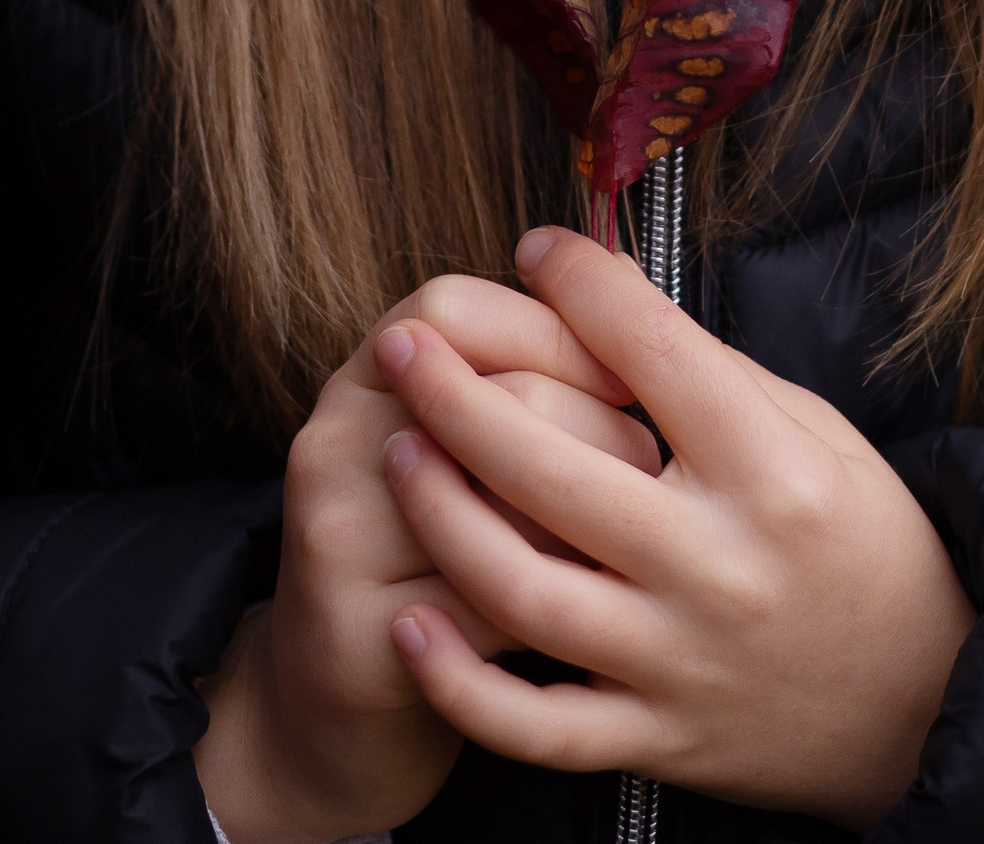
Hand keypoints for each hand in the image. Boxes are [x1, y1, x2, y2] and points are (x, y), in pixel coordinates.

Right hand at [194, 274, 659, 843]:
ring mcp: (338, 543)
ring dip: (590, 522)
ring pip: (503, 505)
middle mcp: (334, 443)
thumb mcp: (461, 436)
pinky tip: (584, 608)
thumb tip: (633, 282)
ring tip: (627, 534)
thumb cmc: (436, 544)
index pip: (455, 309)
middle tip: (649, 463)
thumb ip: (530, 360)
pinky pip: (494, 608)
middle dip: (601, 427)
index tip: (626, 372)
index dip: (554, 329)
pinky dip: (558, 607)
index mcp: (365, 377)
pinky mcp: (358, 642)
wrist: (339, 701)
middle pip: (497, 397)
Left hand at [381, 227, 976, 831]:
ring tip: (393, 450)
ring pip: (526, 592)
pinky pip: (536, 726)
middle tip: (403, 341)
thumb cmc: (861, 536)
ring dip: (443, 515)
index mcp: (771, 469)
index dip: (582, 286)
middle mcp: (720, 564)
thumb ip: (706, 375)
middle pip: (555, 469)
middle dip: (459, 397)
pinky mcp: (657, 742)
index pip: (654, 353)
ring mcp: (681, 661)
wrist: (925, 698)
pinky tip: (412, 618)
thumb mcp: (812, 431)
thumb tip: (598, 287)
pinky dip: (461, 681)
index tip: (534, 248)